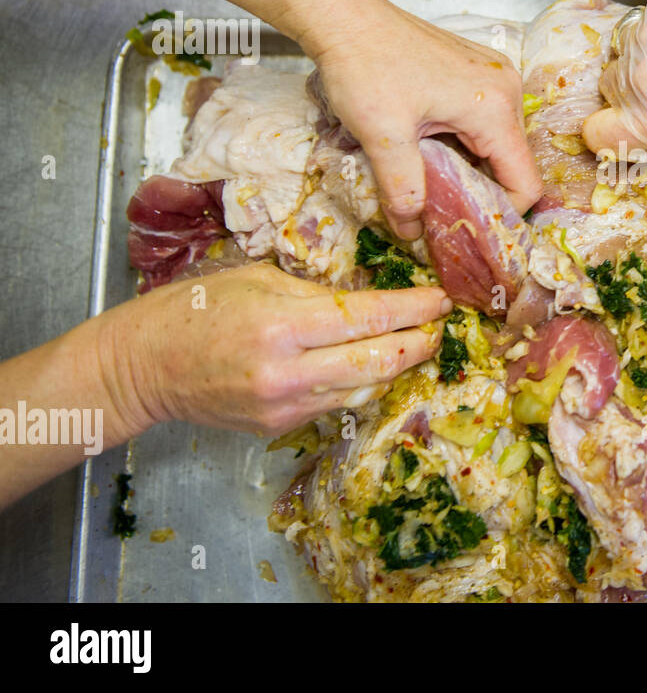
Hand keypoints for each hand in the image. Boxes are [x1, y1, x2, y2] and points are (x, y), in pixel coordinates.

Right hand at [111, 263, 451, 436]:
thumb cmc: (198, 310)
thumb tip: (371, 299)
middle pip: (379, 362)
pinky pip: (336, 403)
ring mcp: (284, 406)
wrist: (145, 365)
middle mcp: (287, 371)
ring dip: (395, 367)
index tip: (441, 300)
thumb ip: (318, 292)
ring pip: (364, 388)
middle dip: (418, 344)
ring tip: (413, 345)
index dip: (414, 309)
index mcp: (282, 324)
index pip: (369, 317)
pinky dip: (359, 383)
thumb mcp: (259, 279)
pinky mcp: (279, 426)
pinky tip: (368, 365)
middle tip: (439, 327)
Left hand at [293, 0, 541, 239]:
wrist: (342, 14)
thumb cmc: (364, 65)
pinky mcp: (475, 70)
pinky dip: (462, 142)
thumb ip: (403, 189)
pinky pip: (483, 120)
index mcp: (495, 107)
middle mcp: (506, 89)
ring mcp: (493, 75)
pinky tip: (427, 146)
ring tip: (429, 179)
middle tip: (441, 212)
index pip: (525, 181)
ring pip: (496, 142)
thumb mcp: (383, 136)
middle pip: (512, 163)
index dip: (500, 213)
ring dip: (469, 167)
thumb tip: (412, 233)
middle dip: (482, 192)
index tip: (466, 228)